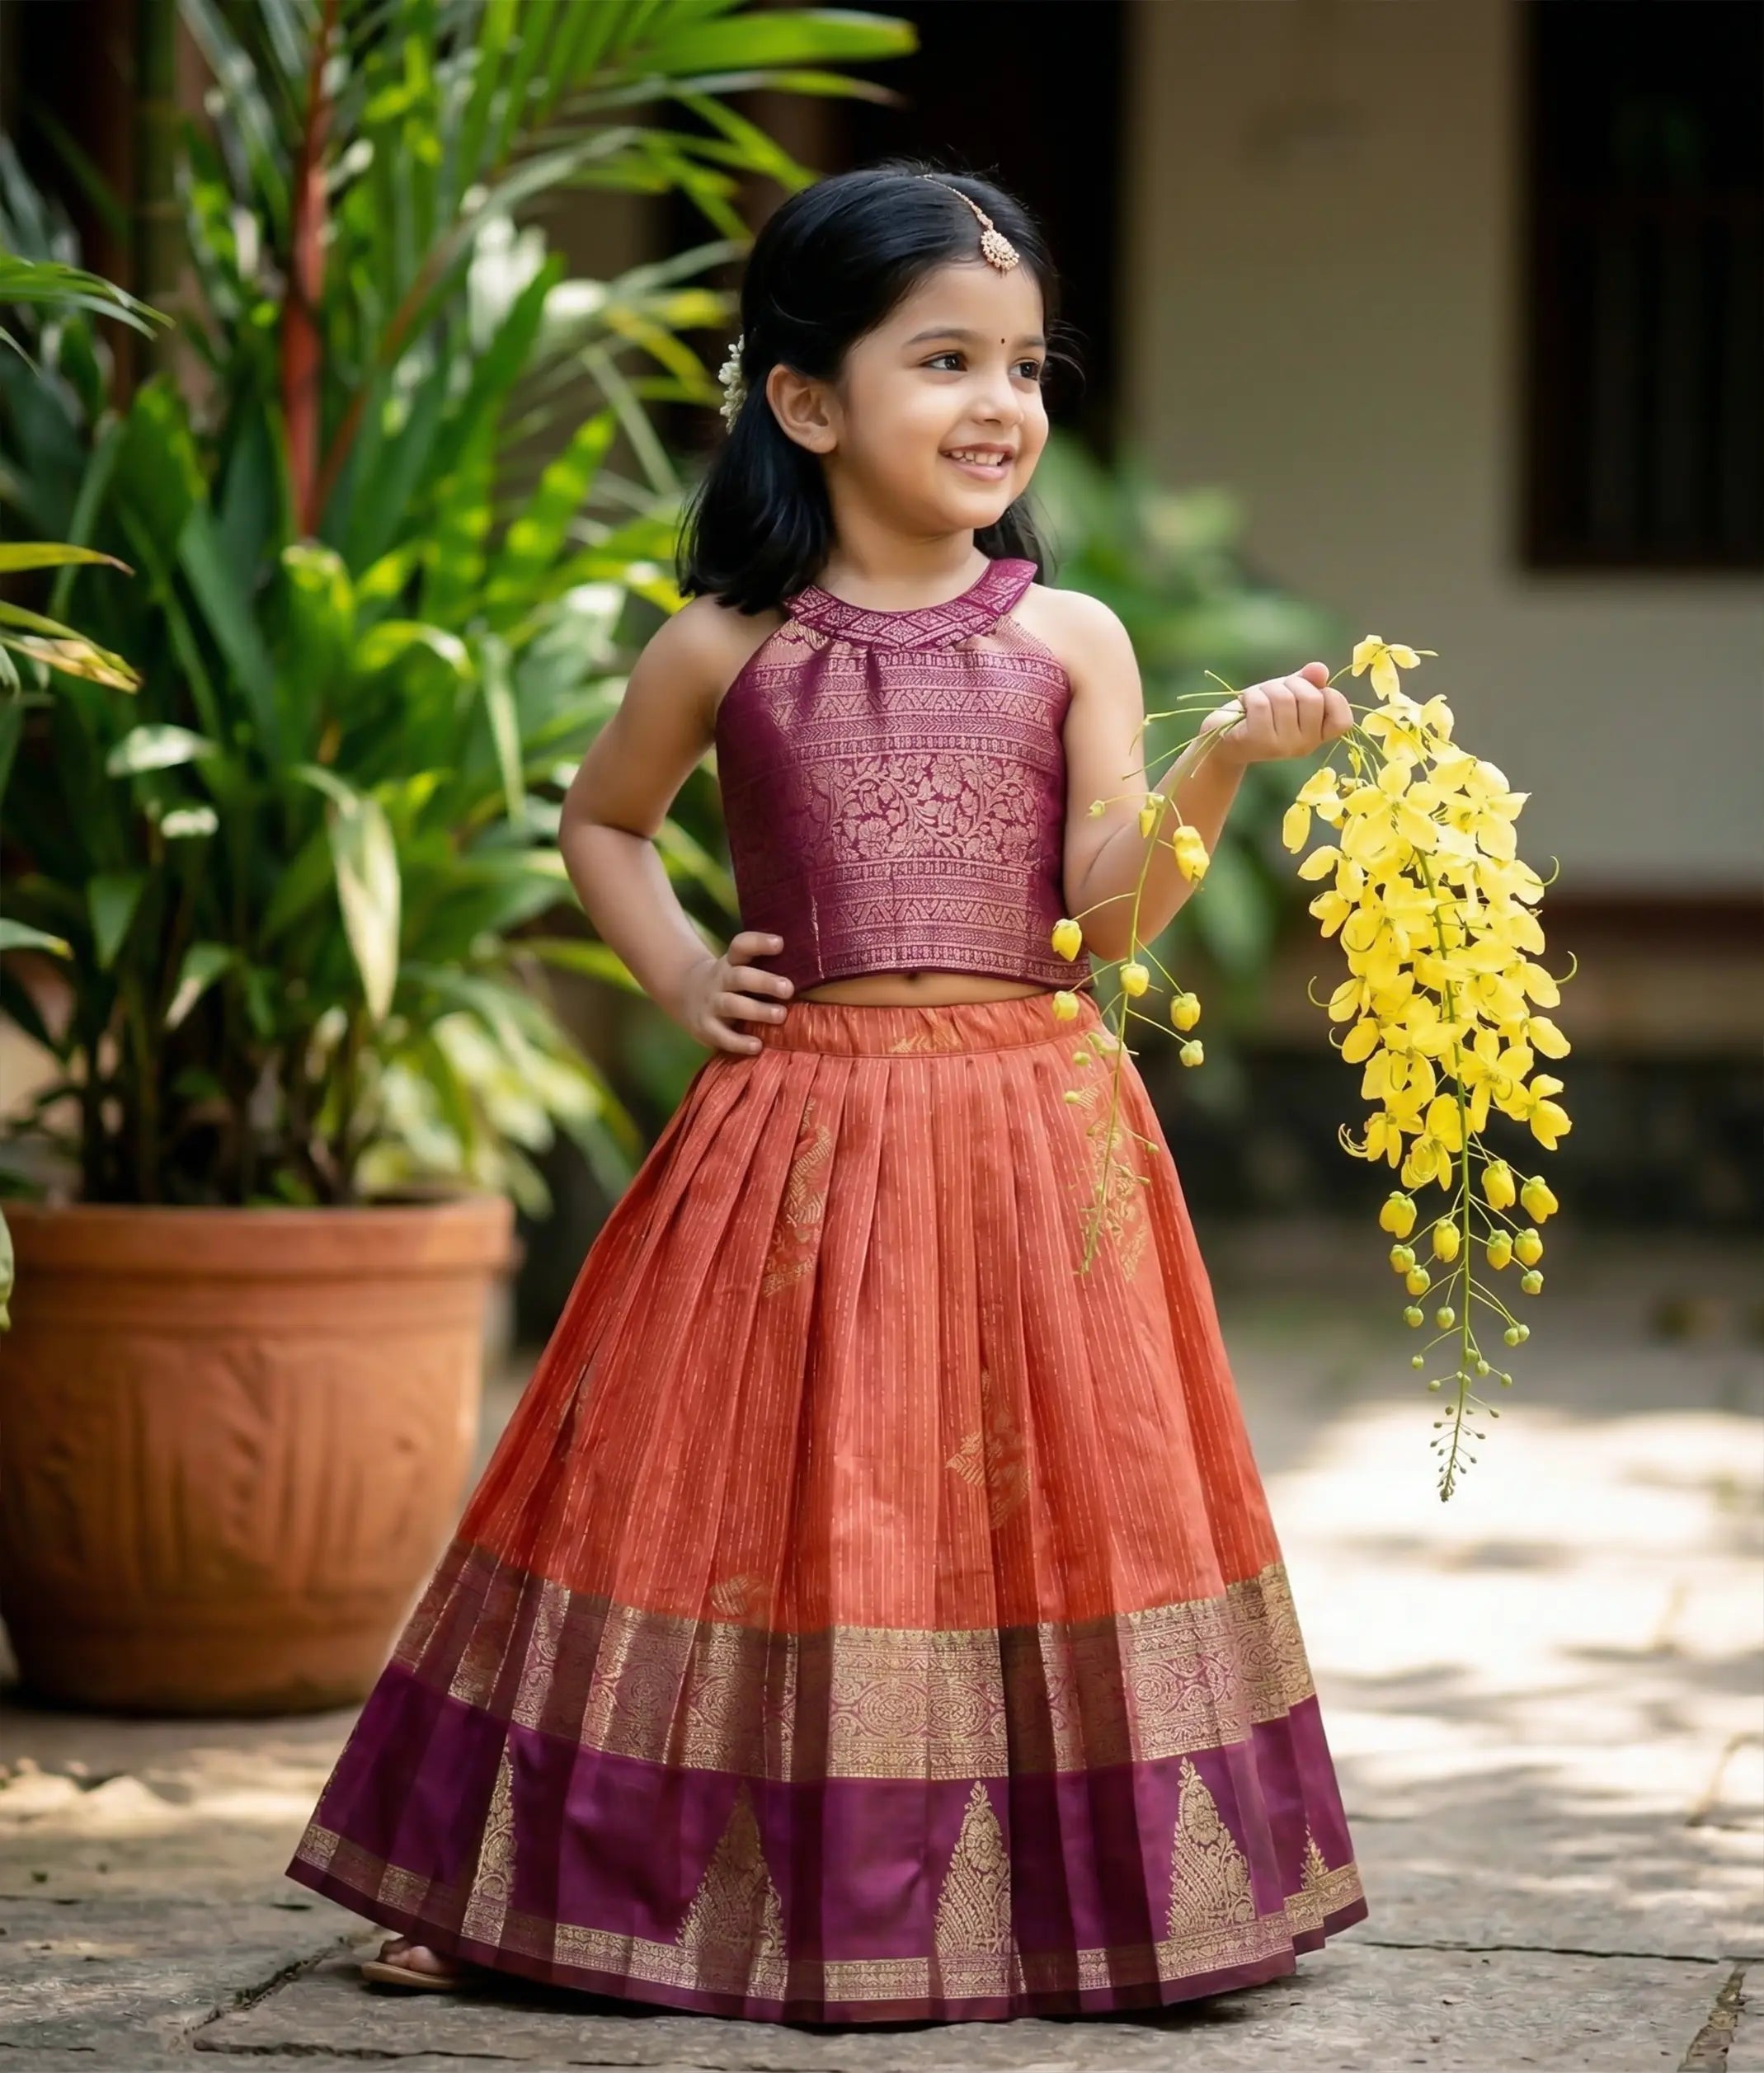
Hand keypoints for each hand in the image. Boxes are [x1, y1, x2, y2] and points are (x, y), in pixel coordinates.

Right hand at [677, 930, 793, 1055]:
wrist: (684, 996)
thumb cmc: (728, 983)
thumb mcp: (737, 968)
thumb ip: (763, 968)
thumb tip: (809, 970)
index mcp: (731, 962)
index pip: (741, 946)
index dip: (759, 943)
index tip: (780, 943)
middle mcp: (720, 980)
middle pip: (740, 977)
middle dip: (764, 982)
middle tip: (789, 989)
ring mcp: (710, 1004)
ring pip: (731, 1004)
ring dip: (757, 1010)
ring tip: (781, 1015)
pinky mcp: (705, 1028)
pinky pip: (721, 1036)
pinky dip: (739, 1042)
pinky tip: (757, 1046)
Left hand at [1197, 662, 1352, 767]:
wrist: (1223, 737)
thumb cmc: (1261, 712)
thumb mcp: (1289, 692)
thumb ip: (1308, 681)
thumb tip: (1320, 669)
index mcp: (1317, 736)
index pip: (1343, 720)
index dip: (1331, 697)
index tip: (1312, 692)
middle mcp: (1304, 746)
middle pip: (1313, 699)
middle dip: (1293, 684)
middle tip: (1277, 692)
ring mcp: (1282, 747)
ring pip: (1284, 698)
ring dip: (1268, 689)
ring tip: (1258, 699)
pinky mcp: (1258, 742)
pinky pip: (1261, 704)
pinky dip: (1251, 695)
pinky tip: (1245, 704)